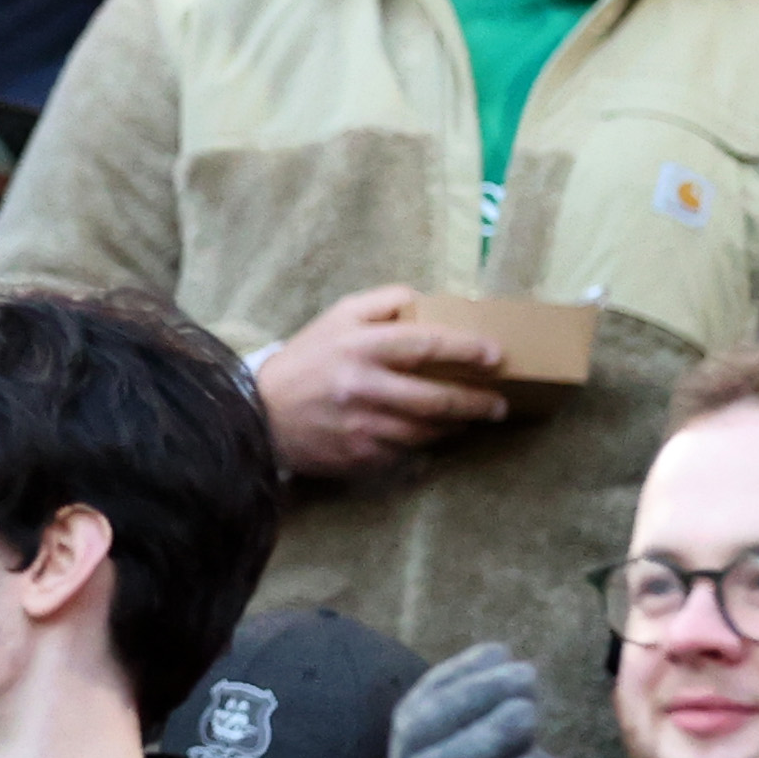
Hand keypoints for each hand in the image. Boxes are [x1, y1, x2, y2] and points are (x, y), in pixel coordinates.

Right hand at [258, 286, 508, 477]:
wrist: (259, 412)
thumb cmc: (307, 359)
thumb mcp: (339, 315)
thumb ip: (385, 302)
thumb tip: (431, 302)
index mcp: (360, 346)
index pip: (426, 344)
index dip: (467, 350)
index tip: (496, 355)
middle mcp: (364, 386)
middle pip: (437, 398)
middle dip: (476, 402)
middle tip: (499, 403)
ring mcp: (363, 426)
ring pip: (427, 431)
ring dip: (456, 427)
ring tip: (473, 419)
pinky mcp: (360, 456)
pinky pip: (407, 452)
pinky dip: (425, 444)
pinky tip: (433, 436)